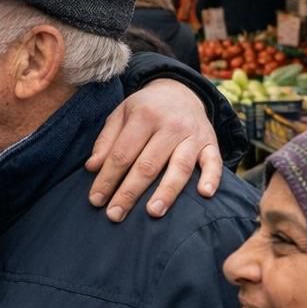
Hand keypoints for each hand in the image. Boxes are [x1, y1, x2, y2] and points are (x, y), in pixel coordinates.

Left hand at [85, 79, 221, 221]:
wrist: (180, 91)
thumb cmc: (145, 109)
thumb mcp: (120, 115)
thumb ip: (106, 141)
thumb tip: (92, 168)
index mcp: (143, 116)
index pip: (122, 154)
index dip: (107, 178)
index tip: (96, 200)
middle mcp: (170, 125)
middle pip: (147, 164)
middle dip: (129, 192)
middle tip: (115, 215)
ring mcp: (193, 135)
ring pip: (179, 167)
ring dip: (166, 192)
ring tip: (153, 212)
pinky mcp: (211, 142)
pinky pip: (214, 161)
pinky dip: (212, 177)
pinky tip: (205, 194)